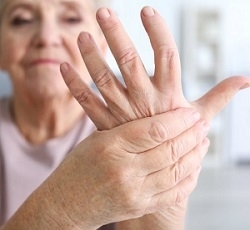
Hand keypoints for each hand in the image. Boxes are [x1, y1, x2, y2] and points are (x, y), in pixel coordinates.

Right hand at [43, 108, 207, 228]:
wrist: (67, 203)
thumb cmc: (80, 165)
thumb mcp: (98, 138)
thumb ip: (128, 130)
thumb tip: (161, 120)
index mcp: (111, 146)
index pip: (155, 130)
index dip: (178, 120)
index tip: (191, 112)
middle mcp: (124, 170)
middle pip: (169, 149)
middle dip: (192, 134)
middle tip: (203, 123)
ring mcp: (134, 192)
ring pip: (176, 170)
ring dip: (195, 154)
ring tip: (203, 141)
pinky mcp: (140, 206)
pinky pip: (174, 192)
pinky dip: (189, 177)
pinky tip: (195, 165)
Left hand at [60, 7, 249, 129]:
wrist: (158, 172)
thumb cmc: (179, 140)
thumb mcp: (201, 117)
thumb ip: (219, 96)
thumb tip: (246, 79)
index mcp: (168, 96)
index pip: (166, 55)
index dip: (158, 32)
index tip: (147, 10)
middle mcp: (144, 101)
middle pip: (129, 62)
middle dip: (117, 35)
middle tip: (104, 12)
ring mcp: (122, 113)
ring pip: (104, 80)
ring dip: (92, 57)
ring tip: (81, 35)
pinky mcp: (106, 124)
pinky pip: (87, 103)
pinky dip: (74, 85)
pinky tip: (63, 67)